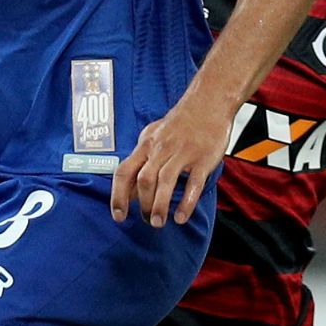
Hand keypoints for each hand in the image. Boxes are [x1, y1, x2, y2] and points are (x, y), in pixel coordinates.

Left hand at [111, 93, 232, 226]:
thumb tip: (129, 189)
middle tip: (147, 221)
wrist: (207, 103)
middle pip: (144, 179)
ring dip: (159, 206)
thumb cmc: (178, 124)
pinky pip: (193, 184)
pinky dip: (186, 202)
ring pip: (165, 181)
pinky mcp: (203, 159)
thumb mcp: (153, 136)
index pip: (124, 172)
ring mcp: (182, 154)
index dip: (118, 195)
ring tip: (158, 222)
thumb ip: (141, 160)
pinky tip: (181, 217)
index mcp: (146, 145)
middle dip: (142, 204)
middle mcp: (161, 149)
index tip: (118, 215)